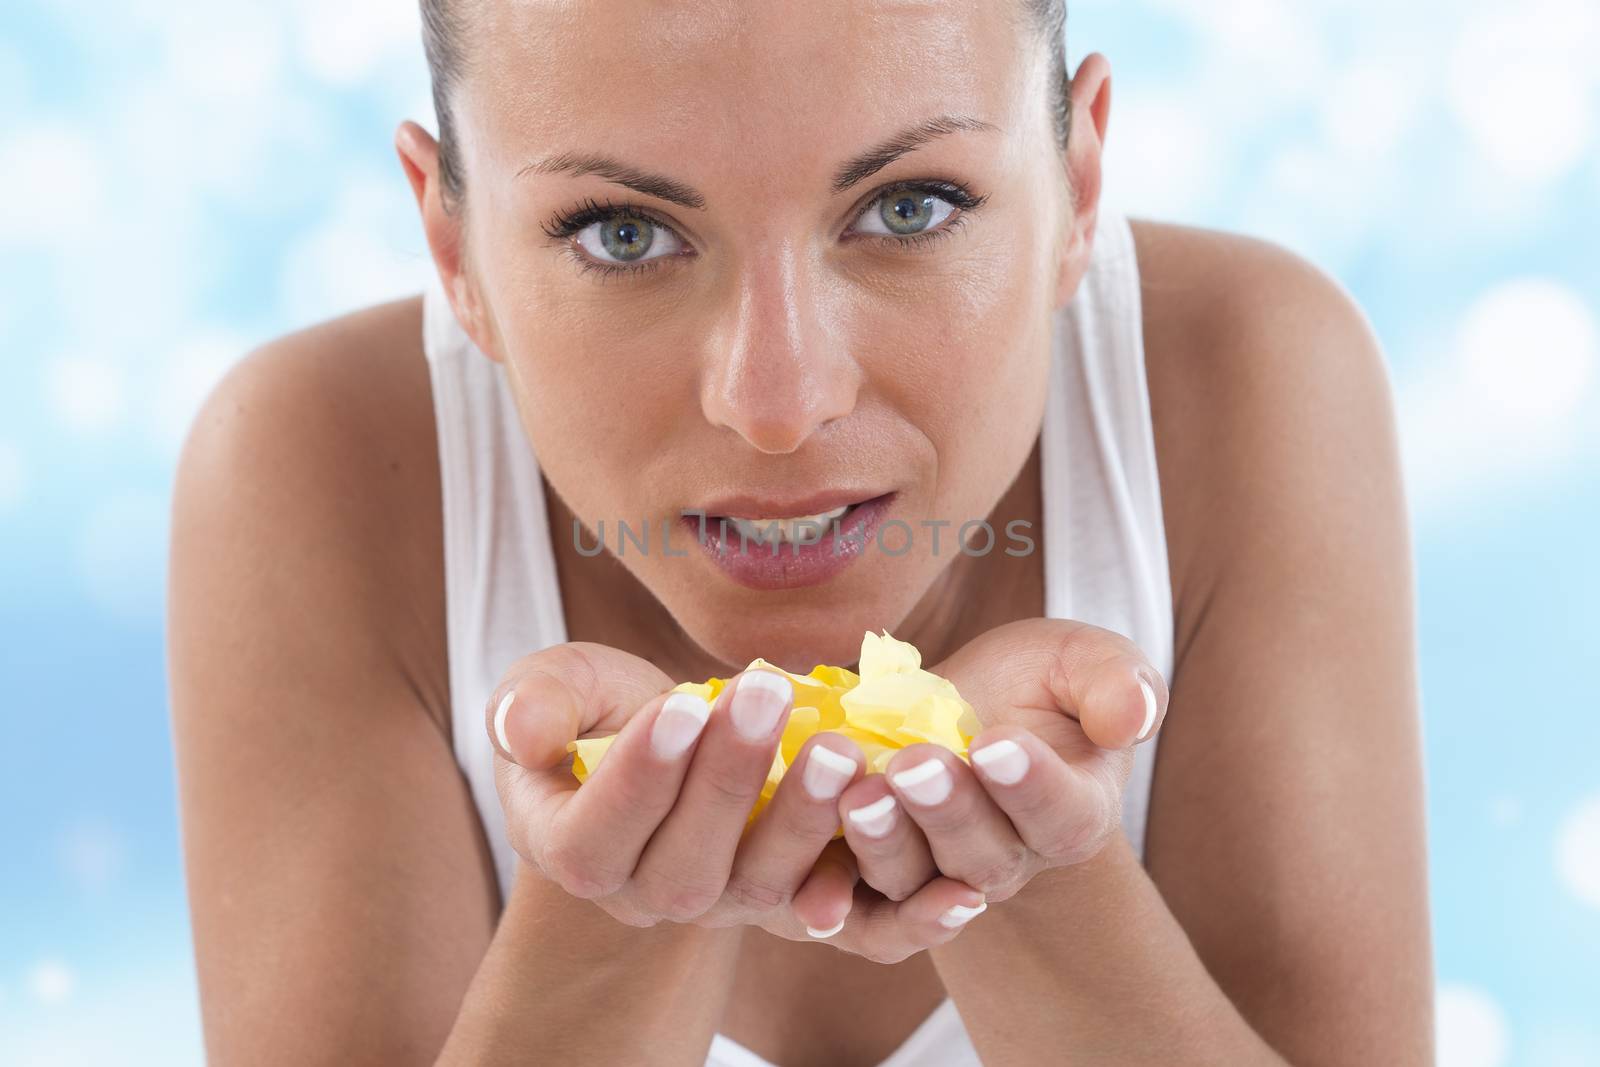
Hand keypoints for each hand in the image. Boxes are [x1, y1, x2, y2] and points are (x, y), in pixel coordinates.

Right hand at [485, 642, 986, 962]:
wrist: (668, 746)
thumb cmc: (602, 712)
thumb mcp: (558, 689)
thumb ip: (535, 703)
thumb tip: (521, 731)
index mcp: (579, 852)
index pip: (603, 834)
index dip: (640, 777)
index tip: (678, 705)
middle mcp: (653, 896)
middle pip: (690, 864)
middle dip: (730, 780)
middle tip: (765, 697)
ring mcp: (732, 902)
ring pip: (768, 885)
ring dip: (806, 821)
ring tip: (841, 749)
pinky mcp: (800, 898)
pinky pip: (852, 924)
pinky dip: (907, 916)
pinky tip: (959, 890)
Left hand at [835, 618, 1167, 907]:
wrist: (961, 710)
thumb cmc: (1034, 684)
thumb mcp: (1080, 660)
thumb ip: (1115, 683)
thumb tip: (1134, 715)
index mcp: (1074, 810)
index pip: (1061, 812)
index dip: (1031, 783)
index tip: (997, 742)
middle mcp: (1010, 858)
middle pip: (982, 853)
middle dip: (948, 809)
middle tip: (916, 765)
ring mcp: (940, 875)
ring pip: (915, 877)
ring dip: (887, 840)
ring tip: (861, 794)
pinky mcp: (879, 876)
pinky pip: (859, 903)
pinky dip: (836, 896)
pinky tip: (815, 878)